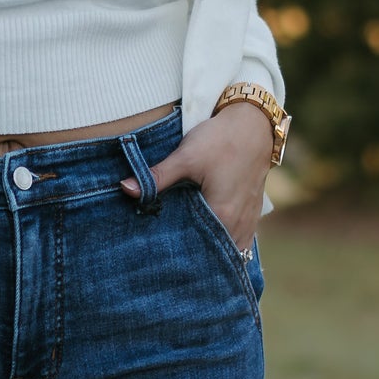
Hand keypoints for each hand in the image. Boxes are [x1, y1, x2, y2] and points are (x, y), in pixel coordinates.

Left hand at [118, 101, 272, 252]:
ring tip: (188, 247)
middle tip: (169, 251)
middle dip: (194, 255)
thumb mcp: (186, 157)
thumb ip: (157, 176)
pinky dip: (224, 242)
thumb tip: (124, 188)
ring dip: (211, 250)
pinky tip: (208, 237)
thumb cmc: (221, 140)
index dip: (179, 252)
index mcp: (223, 216)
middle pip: (213, 253)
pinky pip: (239, 241)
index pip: (198, 250)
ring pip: (228, 250)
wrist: (254, 124)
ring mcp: (249, 222)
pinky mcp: (252, 214)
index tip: (160, 252)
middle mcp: (239, 226)